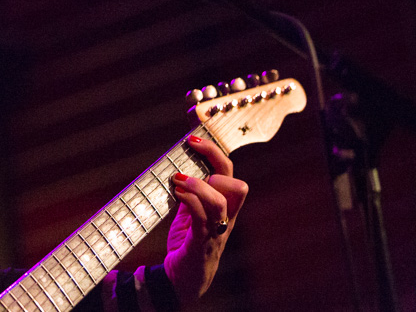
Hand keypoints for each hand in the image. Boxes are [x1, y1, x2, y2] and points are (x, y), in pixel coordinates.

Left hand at [163, 135, 248, 305]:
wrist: (183, 278)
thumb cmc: (188, 241)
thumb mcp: (189, 210)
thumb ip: (189, 190)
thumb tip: (177, 164)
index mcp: (224, 205)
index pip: (229, 172)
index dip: (215, 151)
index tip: (192, 137)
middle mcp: (226, 217)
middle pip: (238, 186)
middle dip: (217, 163)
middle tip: (192, 151)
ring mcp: (217, 231)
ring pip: (222, 203)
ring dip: (199, 185)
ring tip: (178, 179)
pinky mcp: (203, 244)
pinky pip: (204, 220)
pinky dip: (191, 202)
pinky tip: (176, 193)